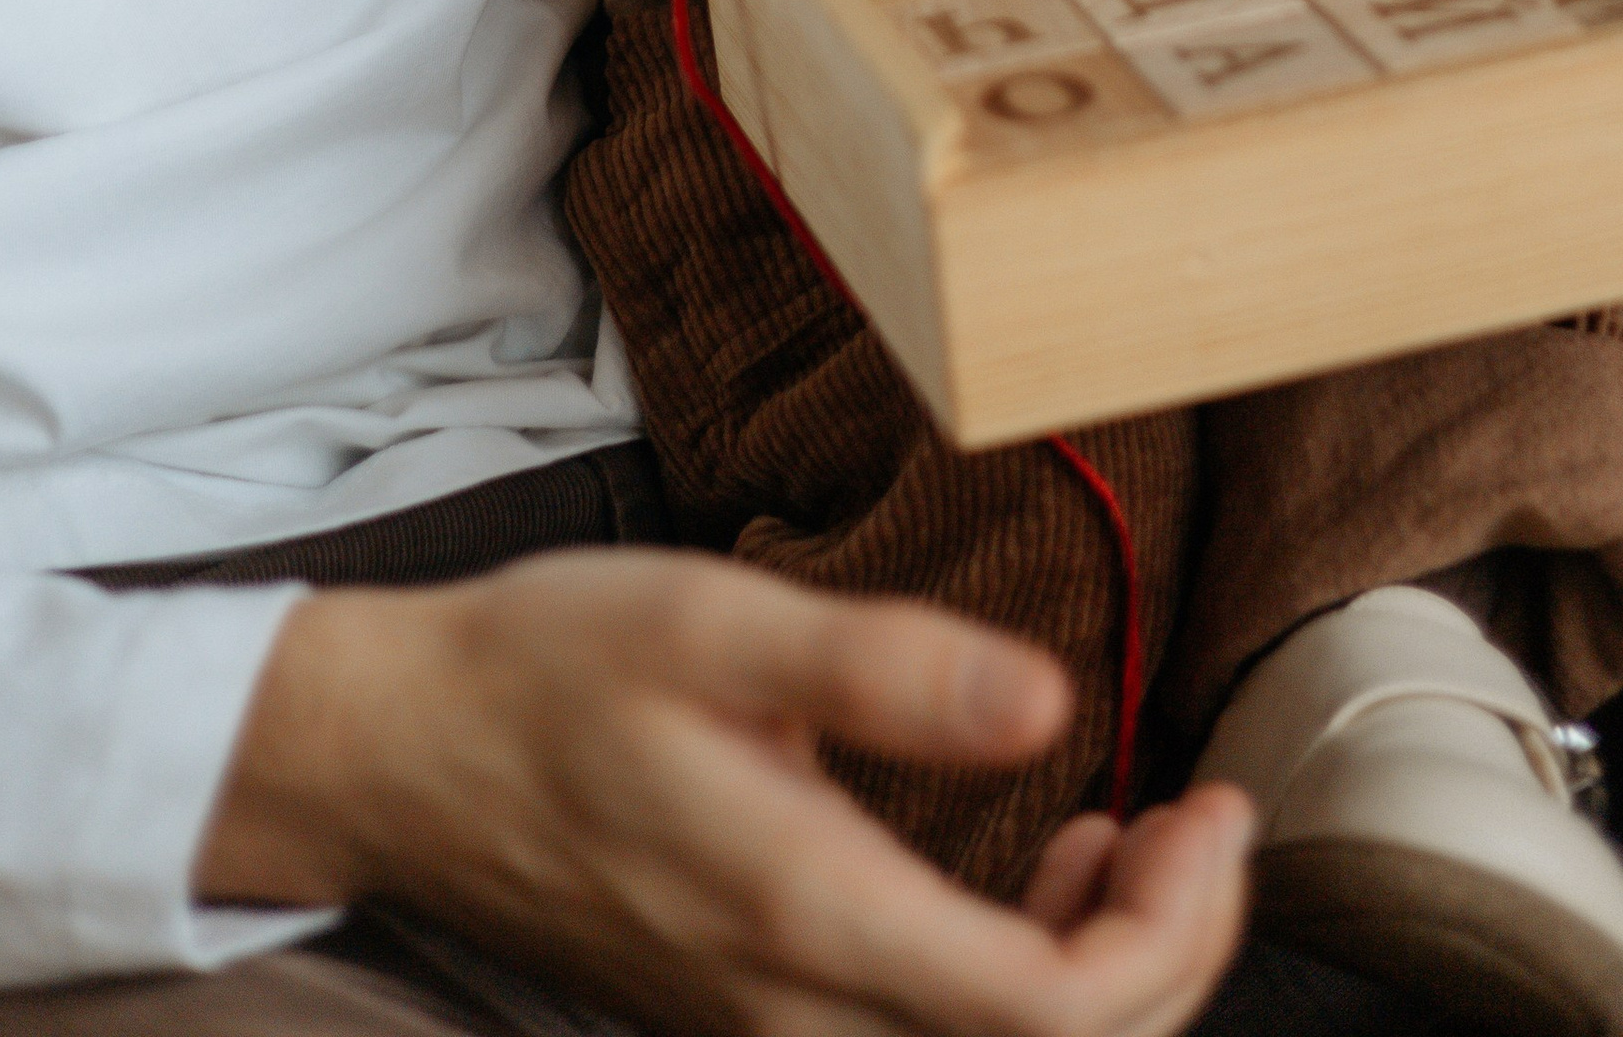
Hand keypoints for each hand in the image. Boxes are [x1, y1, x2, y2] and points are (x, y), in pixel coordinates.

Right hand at [197, 548, 1253, 1036]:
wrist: (404, 751)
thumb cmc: (551, 669)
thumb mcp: (719, 625)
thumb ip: (887, 667)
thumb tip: (1051, 703)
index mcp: (802, 916)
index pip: (1054, 1015)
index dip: (1176, 929)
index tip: (1217, 806)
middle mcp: (794, 1012)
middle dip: (1174, 953)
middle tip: (1215, 819)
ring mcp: (773, 1027)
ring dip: (1110, 971)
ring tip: (1141, 835)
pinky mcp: (761, 1011)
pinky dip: (1028, 976)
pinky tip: (1043, 865)